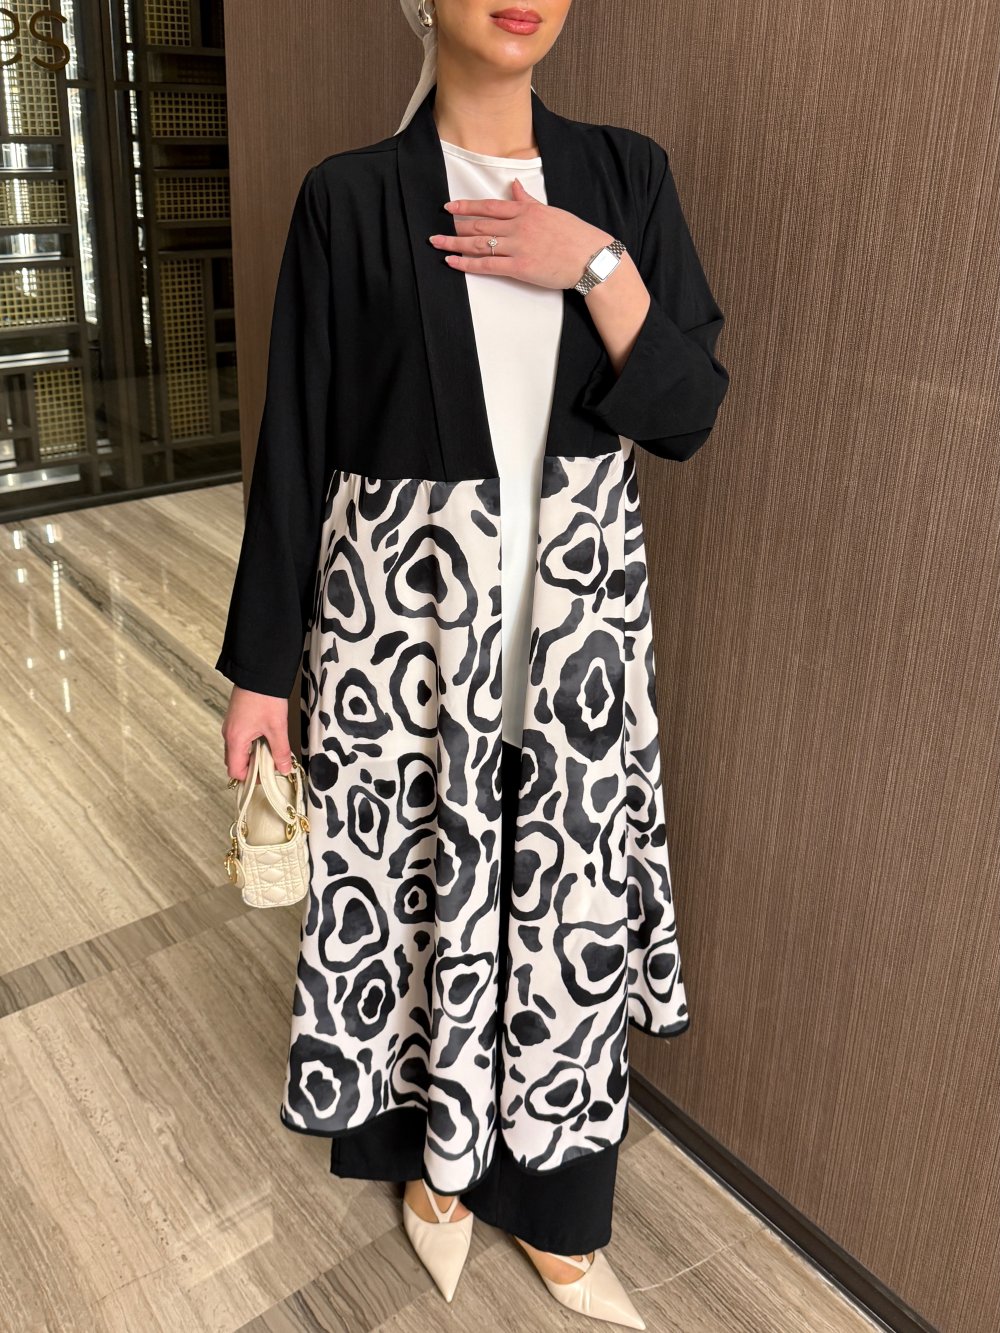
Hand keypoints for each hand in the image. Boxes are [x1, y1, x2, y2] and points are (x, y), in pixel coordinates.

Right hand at [221, 686, 294, 781]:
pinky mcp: (237, 720)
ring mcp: (232, 727)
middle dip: (254, 768)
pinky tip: (268, 738)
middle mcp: (229, 735)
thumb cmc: (264, 696)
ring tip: (273, 750)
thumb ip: (281, 751)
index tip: (268, 776)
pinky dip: (254, 744)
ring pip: (240, 751)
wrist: (258, 672)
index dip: (252, 778)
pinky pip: (242, 740)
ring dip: (255, 755)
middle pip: (236, 762)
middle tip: (273, 764)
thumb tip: (285, 768)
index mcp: (235, 740)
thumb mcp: (277, 727)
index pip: (236, 771)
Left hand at [430, 179, 612, 289]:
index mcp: (526, 211)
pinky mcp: (520, 268)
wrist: (591, 257)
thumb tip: (515, 187)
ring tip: (437, 244)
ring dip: (454, 244)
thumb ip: (528, 201)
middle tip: (436, 232)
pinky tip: (452, 262)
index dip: (466, 206)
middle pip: (479, 224)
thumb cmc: (575, 235)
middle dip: (455, 227)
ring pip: (479, 244)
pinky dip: (467, 264)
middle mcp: (519, 226)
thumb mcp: (551, 211)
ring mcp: (518, 247)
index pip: (489, 206)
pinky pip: (487, 265)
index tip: (449, 206)